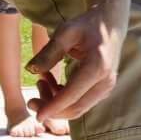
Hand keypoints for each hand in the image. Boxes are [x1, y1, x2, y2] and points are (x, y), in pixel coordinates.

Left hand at [29, 0, 130, 120]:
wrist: (110, 23)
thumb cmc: (86, 25)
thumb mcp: (65, 32)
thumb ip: (49, 52)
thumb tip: (30, 70)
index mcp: (97, 66)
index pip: (72, 95)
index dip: (53, 108)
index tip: (37, 116)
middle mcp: (105, 81)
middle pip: (75, 108)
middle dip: (51, 109)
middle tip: (30, 100)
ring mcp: (106, 87)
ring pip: (77, 107)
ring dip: (55, 102)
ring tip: (40, 80)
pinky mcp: (103, 90)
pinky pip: (81, 101)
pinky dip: (63, 97)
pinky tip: (50, 81)